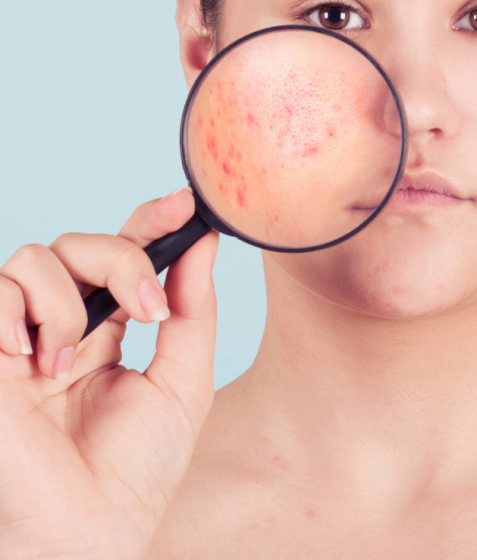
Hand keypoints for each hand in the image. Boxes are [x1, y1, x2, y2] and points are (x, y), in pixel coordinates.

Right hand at [0, 189, 217, 559]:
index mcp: (109, 329)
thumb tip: (203, 238)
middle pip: (82, 243)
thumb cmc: (137, 471)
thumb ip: (191, 307)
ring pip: (35, 257)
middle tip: (148, 311)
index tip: (184, 201)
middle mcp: (62, 327)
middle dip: (122, 259)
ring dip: (68, 300)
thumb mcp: (183, 381)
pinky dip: (23, 312)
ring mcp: (20, 340)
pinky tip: (36, 361)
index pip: (123, 253)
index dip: (150, 220)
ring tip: (72, 360)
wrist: (90, 532)